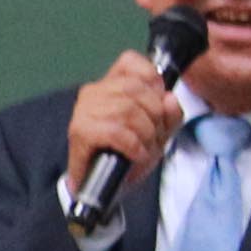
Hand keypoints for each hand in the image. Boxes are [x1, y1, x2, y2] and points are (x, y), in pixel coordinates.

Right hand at [63, 51, 185, 212]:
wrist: (100, 189)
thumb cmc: (126, 155)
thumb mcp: (158, 132)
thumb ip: (170, 114)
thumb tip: (170, 100)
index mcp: (109, 84)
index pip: (130, 61)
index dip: (152, 80)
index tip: (158, 105)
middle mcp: (93, 92)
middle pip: (136, 89)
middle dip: (154, 116)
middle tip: (154, 137)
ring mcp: (84, 112)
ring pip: (128, 110)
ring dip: (145, 134)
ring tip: (145, 149)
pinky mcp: (80, 133)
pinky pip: (116, 131)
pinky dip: (133, 145)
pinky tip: (136, 154)